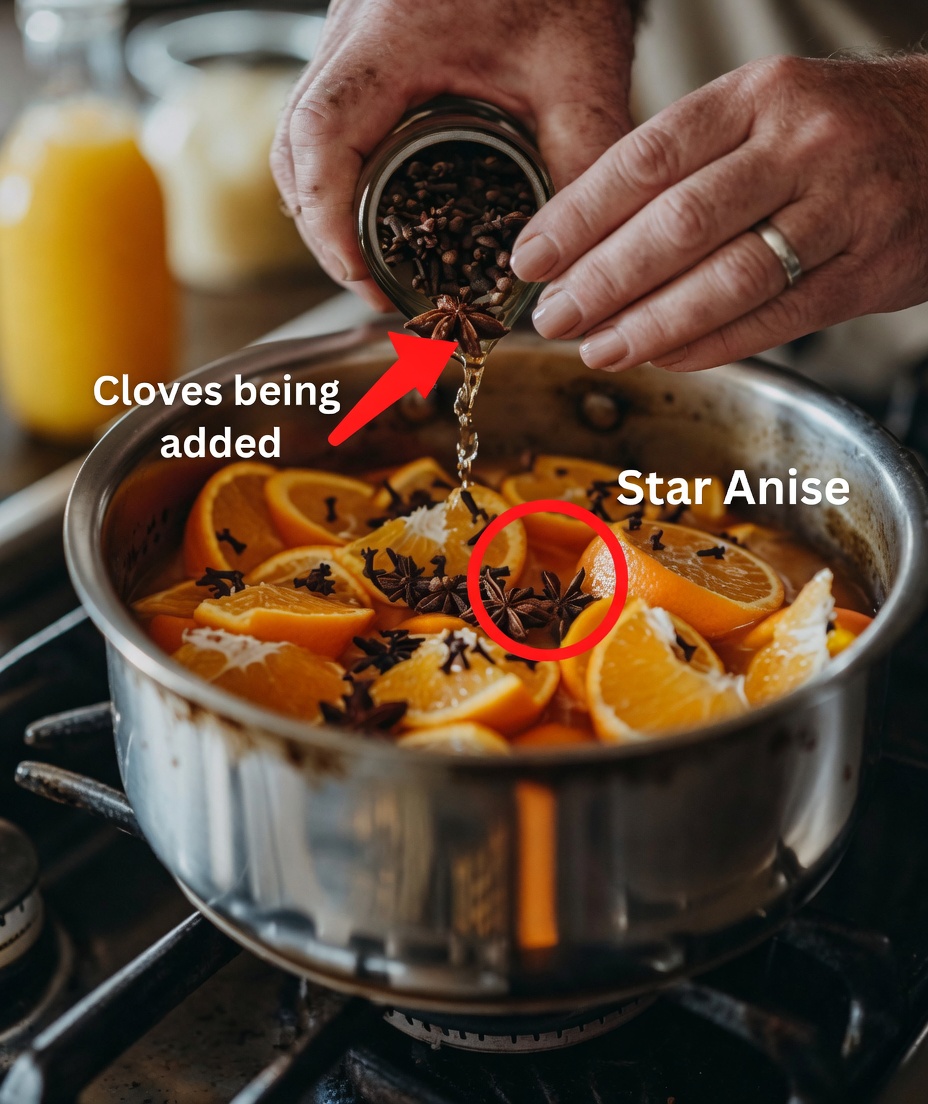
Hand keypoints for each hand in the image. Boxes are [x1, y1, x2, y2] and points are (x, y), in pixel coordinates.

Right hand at [271, 0, 634, 308]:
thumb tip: (570, 261)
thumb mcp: (581, 73)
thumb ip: (581, 164)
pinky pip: (328, 125)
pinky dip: (342, 179)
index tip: (361, 274)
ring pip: (302, 141)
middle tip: (374, 286)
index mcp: (392, 37)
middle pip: (295, 149)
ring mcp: (350, 43)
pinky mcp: (363, 55)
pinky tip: (380, 216)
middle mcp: (353, 36)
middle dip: (326, 231)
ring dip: (328, 210)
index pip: (322, 133)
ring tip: (374, 265)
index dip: (328, 217)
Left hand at [511, 54, 927, 371]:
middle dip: (603, 280)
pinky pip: (774, 319)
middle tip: (555, 316)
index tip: (530, 259)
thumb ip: (681, 170)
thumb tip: (582, 238)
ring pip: (727, 279)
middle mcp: (800, 145)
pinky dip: (710, 345)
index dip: (578, 216)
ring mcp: (840, 208)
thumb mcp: (757, 117)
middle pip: (680, 223)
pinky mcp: (867, 269)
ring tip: (599, 348)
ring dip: (650, 323)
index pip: (645, 159)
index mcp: (756, 97)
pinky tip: (664, 356)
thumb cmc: (833, 133)